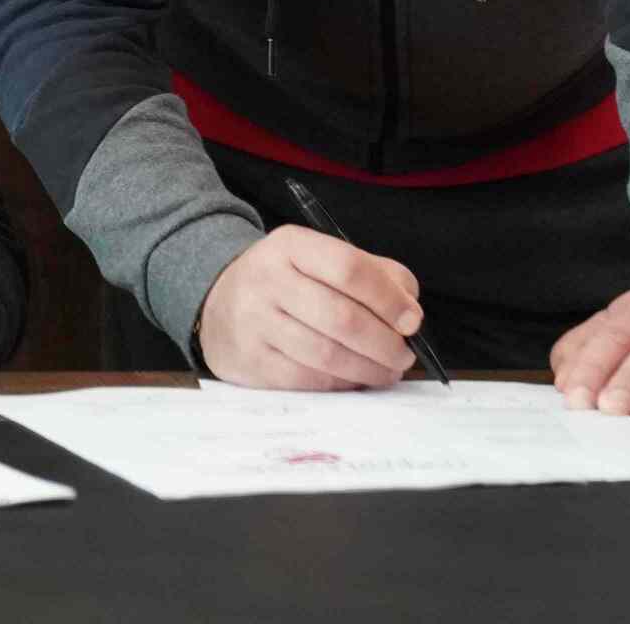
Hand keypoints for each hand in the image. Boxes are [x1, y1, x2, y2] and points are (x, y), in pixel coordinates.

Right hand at [197, 226, 420, 388]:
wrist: (217, 302)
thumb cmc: (287, 283)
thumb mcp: (320, 259)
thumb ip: (373, 273)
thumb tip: (409, 310)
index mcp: (290, 245)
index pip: (349, 268)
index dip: (388, 298)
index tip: (412, 321)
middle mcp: (267, 279)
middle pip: (342, 317)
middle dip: (386, 343)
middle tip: (403, 355)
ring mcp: (254, 321)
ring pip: (328, 355)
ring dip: (369, 369)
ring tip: (386, 371)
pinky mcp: (251, 359)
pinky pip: (308, 379)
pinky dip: (341, 383)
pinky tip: (353, 378)